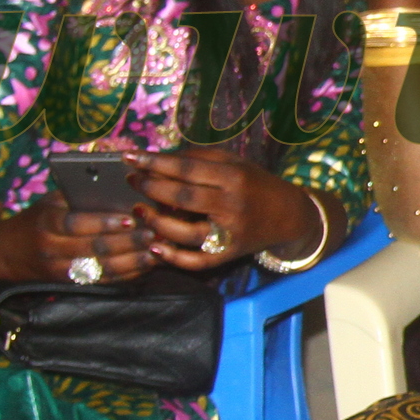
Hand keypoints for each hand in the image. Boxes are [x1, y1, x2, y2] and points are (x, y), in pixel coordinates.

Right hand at [0, 194, 157, 284]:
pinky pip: (103, 280)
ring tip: (158, 250)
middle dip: (128, 242)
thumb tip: (123, 186)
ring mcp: (60, 270)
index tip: (129, 219)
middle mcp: (52, 248)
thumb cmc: (39, 218)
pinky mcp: (70, 284)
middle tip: (155, 234)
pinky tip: (147, 264)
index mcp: (46, 222)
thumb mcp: (52, 202)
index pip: (75, 223)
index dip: (103, 223)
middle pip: (94, 248)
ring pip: (102, 268)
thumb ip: (80, 195)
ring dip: (133, 261)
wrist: (5, 251)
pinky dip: (127, 273)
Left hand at [127, 146, 317, 270]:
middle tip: (133, 180)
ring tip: (140, 210)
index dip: (155, 163)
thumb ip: (198, 159)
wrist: (289, 215)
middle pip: (182, 198)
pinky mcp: (229, 255)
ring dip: (156, 222)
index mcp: (234, 177)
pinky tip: (154, 246)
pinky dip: (173, 257)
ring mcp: (230, 233)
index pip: (187, 169)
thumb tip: (157, 158)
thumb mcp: (234, 163)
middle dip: (151, 188)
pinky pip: (197, 261)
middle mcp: (232, 205)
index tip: (129, 157)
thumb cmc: (256, 183)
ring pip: (185, 232)